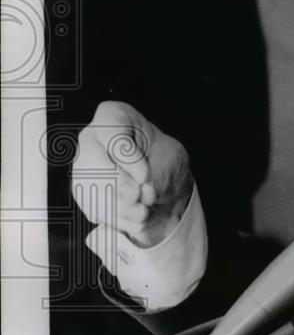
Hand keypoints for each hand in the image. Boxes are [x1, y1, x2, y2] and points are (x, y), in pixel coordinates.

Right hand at [72, 101, 193, 247]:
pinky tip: (135, 218)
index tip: (145, 176)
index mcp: (113, 116)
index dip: (127, 159)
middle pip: (92, 164)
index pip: (112, 135)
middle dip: (117, 186)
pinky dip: (115, 218)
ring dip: (118, 207)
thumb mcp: (170, 159)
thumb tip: (138, 197)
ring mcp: (82, 167)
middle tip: (139, 197)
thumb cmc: (164, 160)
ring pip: (90, 190)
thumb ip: (156, 176)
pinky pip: (93, 208)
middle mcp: (91, 140)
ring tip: (143, 212)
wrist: (162, 182)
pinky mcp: (84, 194)